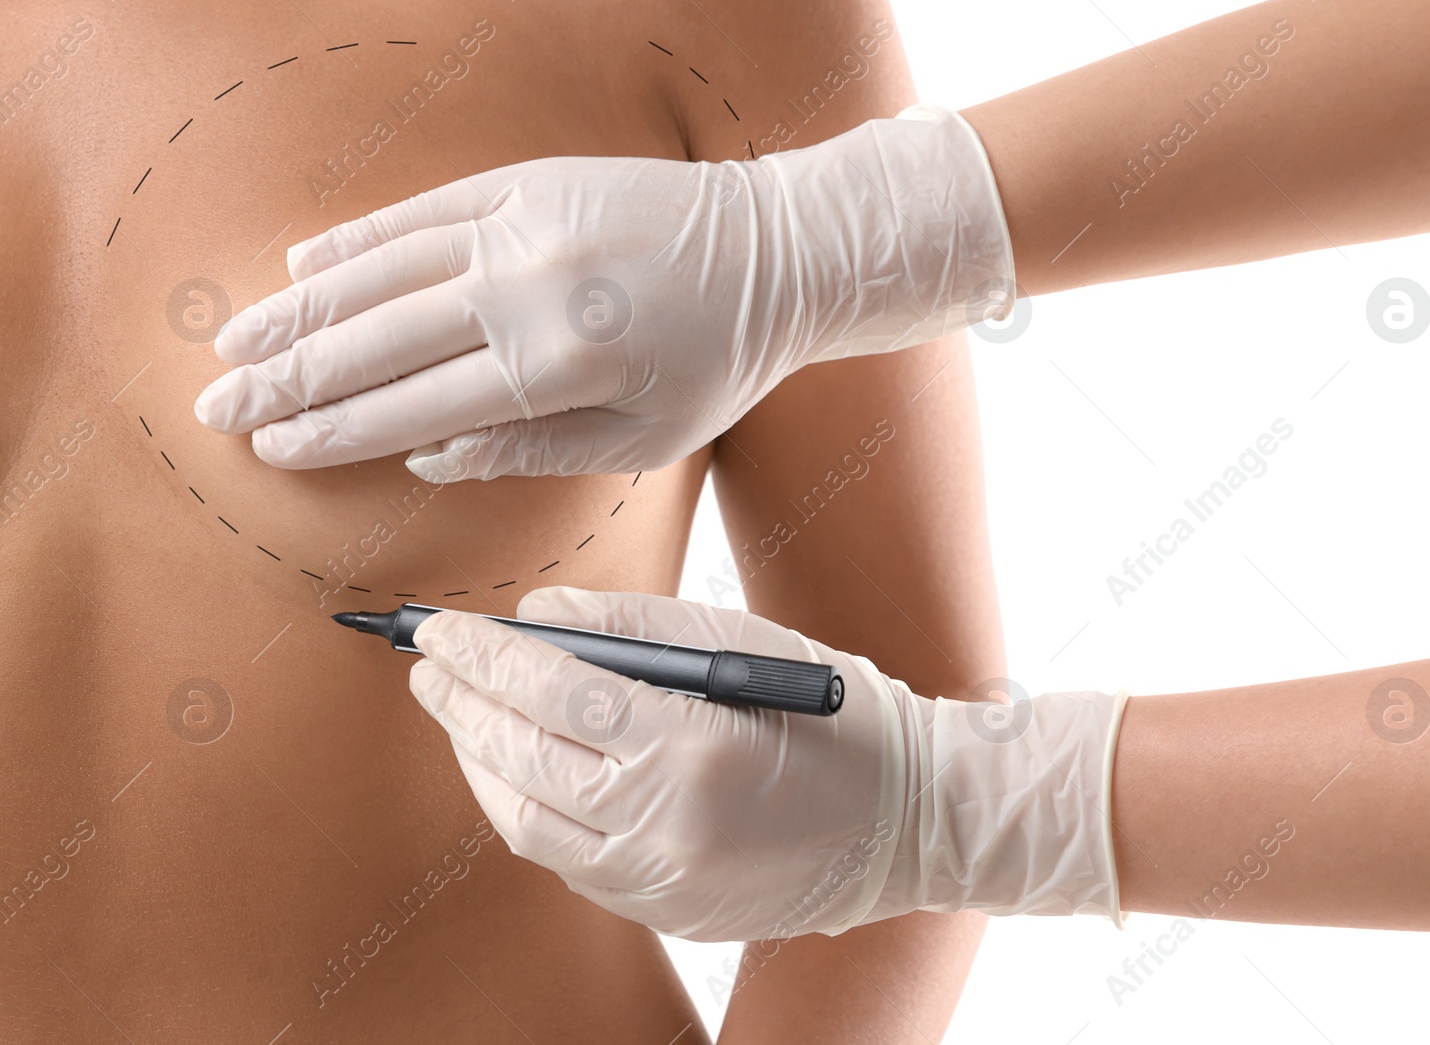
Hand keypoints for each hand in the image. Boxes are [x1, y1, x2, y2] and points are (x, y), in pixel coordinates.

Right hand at [192, 105, 1012, 478]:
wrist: (777, 253)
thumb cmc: (718, 363)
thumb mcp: (642, 439)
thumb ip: (530, 451)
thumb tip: (427, 453)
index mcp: (557, 367)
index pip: (412, 405)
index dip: (331, 430)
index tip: (271, 446)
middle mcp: (526, 291)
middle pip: (377, 341)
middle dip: (288, 379)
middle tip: (218, 406)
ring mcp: (522, 225)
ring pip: (383, 270)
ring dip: (301, 308)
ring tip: (237, 342)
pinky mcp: (529, 180)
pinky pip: (425, 211)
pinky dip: (361, 238)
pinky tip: (306, 262)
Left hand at [407, 588, 1127, 941]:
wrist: (908, 819)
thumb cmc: (832, 713)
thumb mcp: (743, 643)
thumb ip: (633, 624)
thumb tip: (536, 613)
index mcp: (694, 745)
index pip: (552, 692)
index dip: (483, 657)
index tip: (436, 627)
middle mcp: (668, 825)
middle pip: (523, 759)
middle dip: (462, 705)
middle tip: (426, 661)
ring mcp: (662, 881)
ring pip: (527, 821)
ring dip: (479, 760)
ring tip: (455, 710)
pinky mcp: (664, 911)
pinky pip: (566, 859)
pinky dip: (525, 806)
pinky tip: (512, 766)